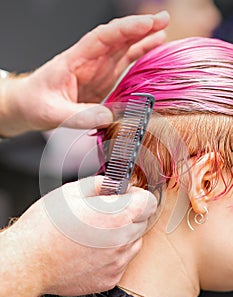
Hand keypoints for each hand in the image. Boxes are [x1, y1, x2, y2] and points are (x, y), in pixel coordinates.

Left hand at [0, 12, 168, 135]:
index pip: (102, 37)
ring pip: (123, 49)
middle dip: (140, 27)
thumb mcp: (53, 112)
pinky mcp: (103, 80)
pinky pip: (124, 65)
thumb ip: (80, 116)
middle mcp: (89, 61)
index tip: (146, 23)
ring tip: (163, 32)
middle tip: (163, 19)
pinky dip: (139, 57)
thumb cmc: (37, 104)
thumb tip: (108, 117)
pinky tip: (152, 52)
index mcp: (75, 60)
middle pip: (117, 38)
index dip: (125, 29)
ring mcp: (98, 70)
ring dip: (143, 40)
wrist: (31, 106)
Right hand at [0, 176, 156, 296]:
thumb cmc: (46, 226)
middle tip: (105, 213)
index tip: (125, 196)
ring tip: (96, 232)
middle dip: (129, 214)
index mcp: (117, 216)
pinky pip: (121, 262)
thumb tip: (116, 184)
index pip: (150, 202)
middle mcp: (122, 242)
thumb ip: (101, 184)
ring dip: (122, 235)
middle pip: (142, 222)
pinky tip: (91, 250)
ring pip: (133, 243)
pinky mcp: (109, 279)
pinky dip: (112, 254)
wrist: (29, 261)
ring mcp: (117, 264)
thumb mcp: (72, 192)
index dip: (138, 195)